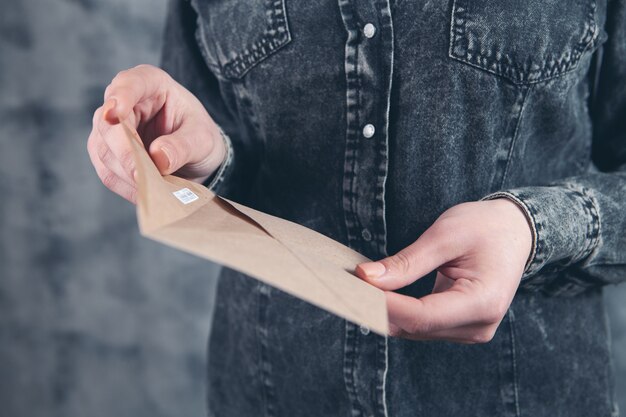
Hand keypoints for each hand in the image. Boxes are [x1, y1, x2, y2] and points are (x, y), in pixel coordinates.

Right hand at [87, 64, 225, 202]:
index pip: (129, 83)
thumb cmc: (199, 137)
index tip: (116, 112)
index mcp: (150, 83)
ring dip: (126, 173)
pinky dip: (126, 186)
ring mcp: (110, 128)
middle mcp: (124, 101)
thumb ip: (183, 145)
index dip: (120, 97)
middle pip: (108, 124)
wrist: (196, 157)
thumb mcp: (203, 139)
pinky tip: (145, 193)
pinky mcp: (107, 153)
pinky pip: (107, 172)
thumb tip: (158, 157)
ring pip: (104, 151)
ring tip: (153, 188)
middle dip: (125, 153)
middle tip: (143, 176)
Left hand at [355, 198, 532, 342]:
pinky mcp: (460, 328)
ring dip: (386, 311)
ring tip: (359, 288)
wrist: (515, 232)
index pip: (422, 316)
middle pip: (415, 327)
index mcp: (483, 302)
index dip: (384, 305)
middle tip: (345, 286)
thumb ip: (407, 262)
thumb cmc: (484, 228)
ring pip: (414, 330)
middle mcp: (479, 326)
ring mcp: (471, 331)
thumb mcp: (445, 236)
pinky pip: (421, 325)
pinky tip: (379, 295)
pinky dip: (399, 311)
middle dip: (379, 308)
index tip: (353, 288)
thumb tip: (366, 278)